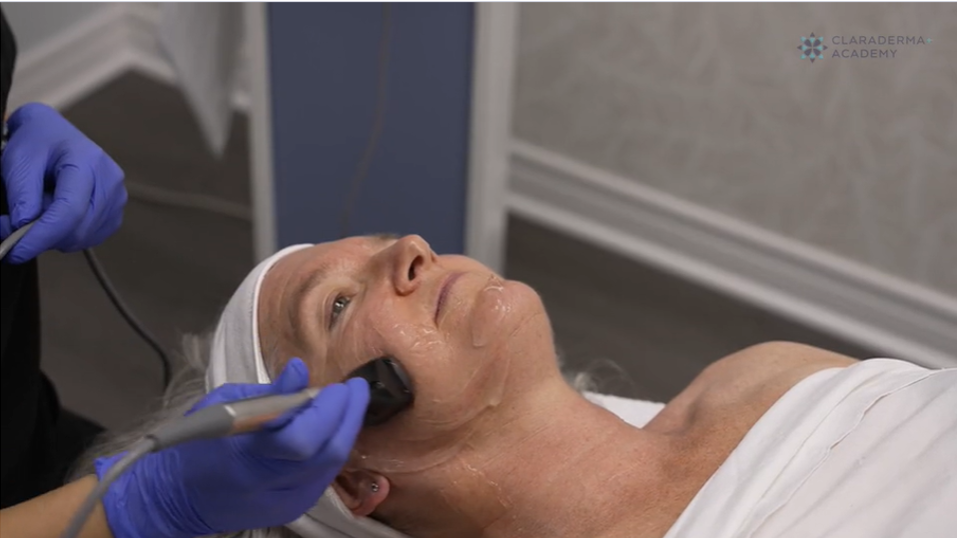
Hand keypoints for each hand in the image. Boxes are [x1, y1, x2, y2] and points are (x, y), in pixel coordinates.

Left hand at [0, 103, 126, 262]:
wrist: (54, 134)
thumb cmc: (36, 142)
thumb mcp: (19, 162)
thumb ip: (21, 196)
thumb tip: (23, 229)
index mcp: (88, 162)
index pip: (70, 210)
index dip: (42, 236)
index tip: (15, 252)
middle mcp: (111, 182)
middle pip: (79, 229)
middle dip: (44, 236)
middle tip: (15, 226)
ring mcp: (118, 198)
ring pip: (83, 237)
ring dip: (55, 235)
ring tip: (41, 209)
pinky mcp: (115, 211)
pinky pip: (90, 237)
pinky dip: (67, 235)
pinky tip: (57, 216)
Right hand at [94, 359, 370, 537]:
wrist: (176, 500)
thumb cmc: (196, 446)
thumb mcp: (221, 407)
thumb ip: (268, 394)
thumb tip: (301, 371)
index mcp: (245, 457)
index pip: (301, 439)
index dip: (326, 409)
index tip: (336, 385)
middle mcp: (269, 485)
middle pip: (328, 452)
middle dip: (349, 415)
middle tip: (355, 388)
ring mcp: (284, 503)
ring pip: (333, 464)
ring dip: (346, 429)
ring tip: (348, 402)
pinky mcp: (293, 510)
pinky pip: (326, 475)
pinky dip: (334, 447)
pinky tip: (334, 427)